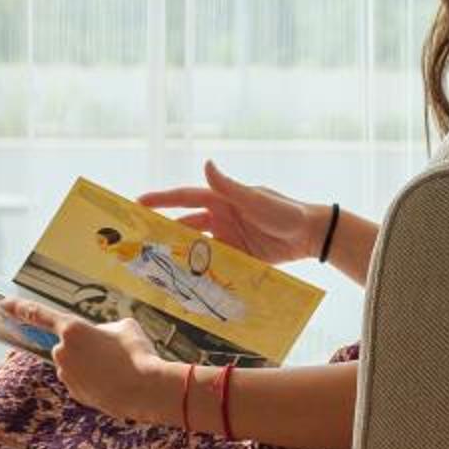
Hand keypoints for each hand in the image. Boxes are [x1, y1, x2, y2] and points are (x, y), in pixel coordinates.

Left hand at [1, 299, 174, 425]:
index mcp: (72, 329)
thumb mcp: (125, 326)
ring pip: (75, 362)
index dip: (19, 307)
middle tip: (111, 350)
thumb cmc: (137, 354)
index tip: (3, 304)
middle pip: (67, 342)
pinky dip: (94, 379)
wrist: (147, 391)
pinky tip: (114, 381)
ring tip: (117, 367)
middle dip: (85, 344)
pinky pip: (81, 379)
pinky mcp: (75, 392)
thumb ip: (103, 328)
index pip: (39, 314)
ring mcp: (67, 375)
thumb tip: (100, 337)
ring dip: (91, 363)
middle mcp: (63, 352)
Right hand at [134, 159, 327, 264]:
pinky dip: (202, 274)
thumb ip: (229, 186)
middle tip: (140, 243)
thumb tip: (206, 164)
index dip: (161, 200)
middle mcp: (220, 219)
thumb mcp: (255, 199)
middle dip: (164, 233)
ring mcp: (228, 239)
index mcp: (221, 200)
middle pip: (185, 226)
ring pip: (196, 249)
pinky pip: (215, 266)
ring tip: (159, 269)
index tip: (137, 203)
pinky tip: (189, 284)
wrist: (310, 235)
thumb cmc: (284, 212)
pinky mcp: (238, 257)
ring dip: (181, 257)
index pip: (184, 198)